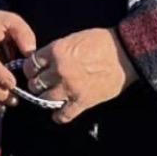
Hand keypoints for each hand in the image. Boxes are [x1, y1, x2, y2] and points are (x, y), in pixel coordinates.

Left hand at [22, 27, 138, 125]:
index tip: (33, 72)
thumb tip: (43, 63)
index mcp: (56, 51)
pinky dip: (58, 116)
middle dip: (37, 84)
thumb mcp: (73, 39)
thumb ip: (56, 51)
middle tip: (42, 84)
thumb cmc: (102, 42)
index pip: (30, 64)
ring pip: (44, 99)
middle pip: (35, 83)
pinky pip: (63, 115)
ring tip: (50, 96)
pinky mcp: (83, 101)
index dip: (30, 69)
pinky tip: (58, 113)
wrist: (126, 54)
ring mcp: (70, 88)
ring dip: (45, 98)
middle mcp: (59, 71)